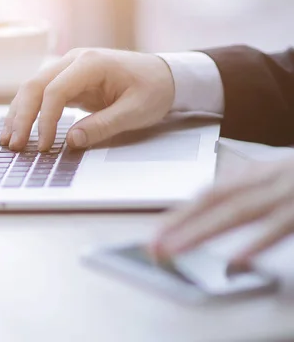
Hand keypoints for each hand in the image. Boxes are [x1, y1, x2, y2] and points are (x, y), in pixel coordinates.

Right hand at [0, 48, 174, 150]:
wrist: (165, 75)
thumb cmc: (154, 89)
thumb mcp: (135, 111)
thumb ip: (103, 126)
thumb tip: (71, 142)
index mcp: (91, 63)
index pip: (55, 90)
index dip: (45, 120)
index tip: (45, 145)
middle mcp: (74, 61)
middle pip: (35, 86)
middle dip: (21, 117)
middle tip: (14, 145)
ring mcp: (68, 69)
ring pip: (32, 89)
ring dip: (18, 114)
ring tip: (8, 141)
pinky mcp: (67, 81)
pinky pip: (41, 95)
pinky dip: (28, 112)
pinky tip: (17, 129)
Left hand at [151, 157, 293, 265]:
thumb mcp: (281, 181)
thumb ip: (253, 195)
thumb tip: (219, 214)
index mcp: (258, 173)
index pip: (209, 194)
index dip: (179, 214)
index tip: (156, 235)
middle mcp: (268, 178)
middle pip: (213, 199)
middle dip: (178, 223)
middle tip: (152, 246)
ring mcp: (288, 191)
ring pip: (239, 210)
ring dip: (202, 231)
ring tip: (174, 250)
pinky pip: (281, 225)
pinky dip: (257, 242)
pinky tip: (235, 260)